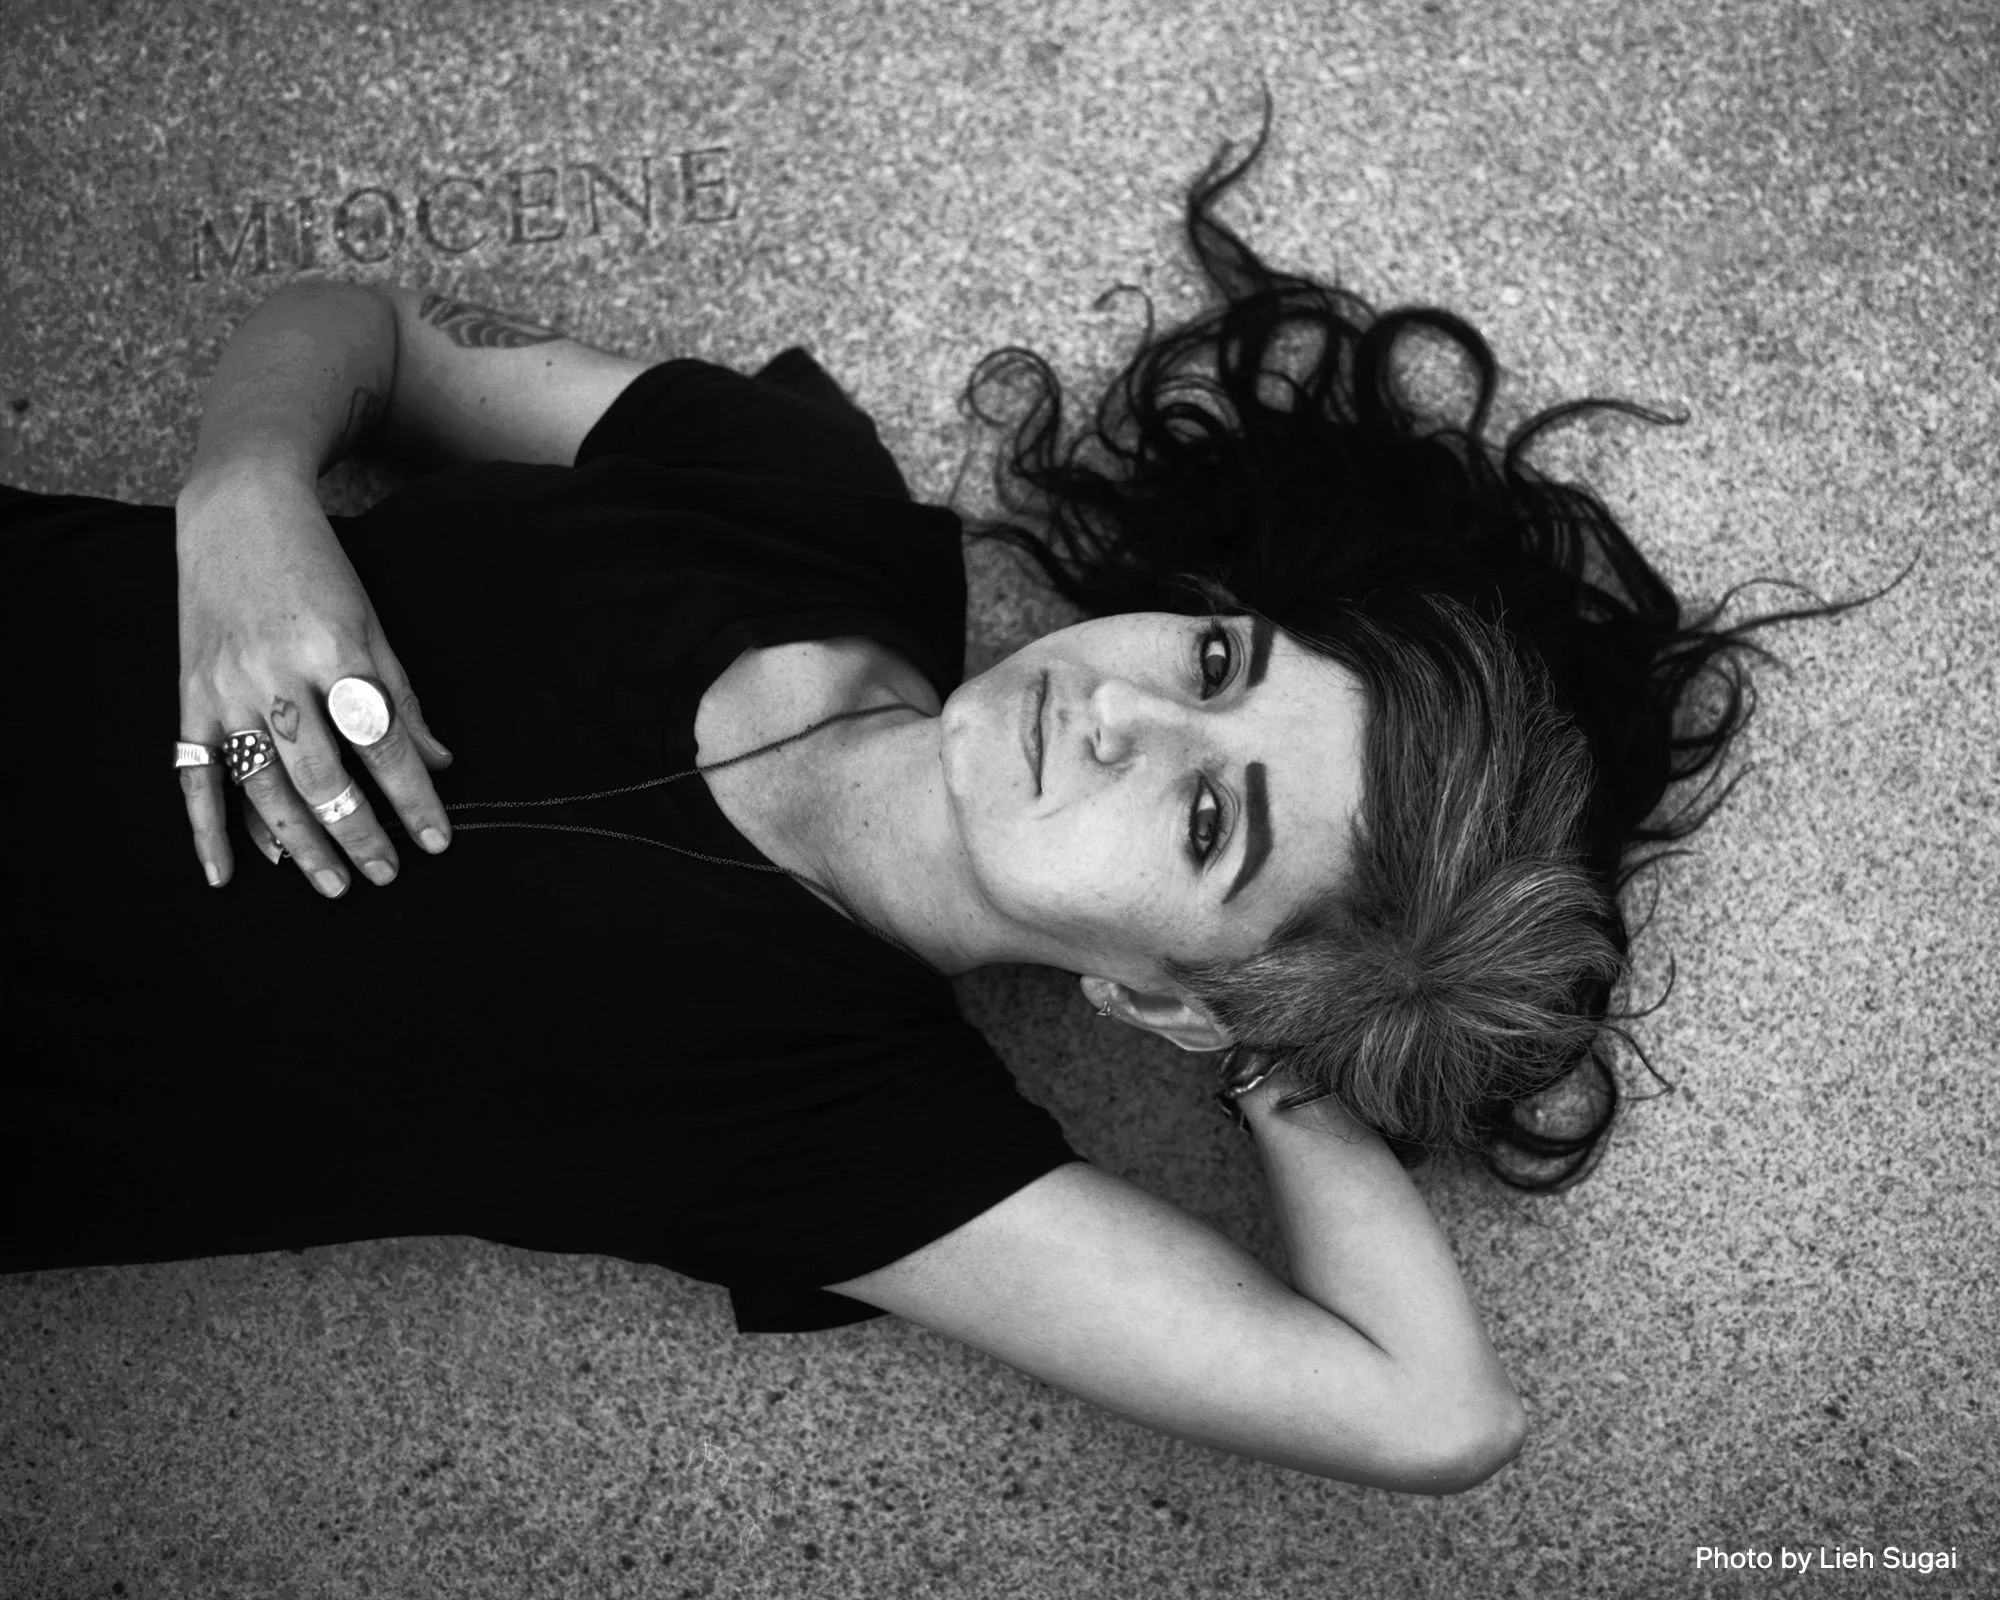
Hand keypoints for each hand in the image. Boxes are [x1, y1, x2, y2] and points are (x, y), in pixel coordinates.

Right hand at [175, 464, 454, 893]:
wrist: (238, 509)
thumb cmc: (319, 568)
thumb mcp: (373, 623)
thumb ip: (402, 696)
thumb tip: (439, 764)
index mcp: (334, 651)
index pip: (382, 744)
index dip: (413, 799)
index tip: (436, 841)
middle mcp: (275, 673)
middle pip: (321, 775)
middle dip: (358, 834)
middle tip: (386, 876)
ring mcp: (225, 688)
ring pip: (262, 786)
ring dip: (299, 844)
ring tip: (335, 885)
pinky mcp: (189, 694)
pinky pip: (193, 776)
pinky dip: (208, 828)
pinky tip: (228, 874)